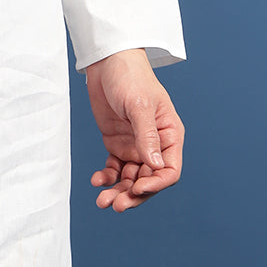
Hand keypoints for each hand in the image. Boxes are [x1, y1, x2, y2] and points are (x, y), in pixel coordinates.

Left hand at [85, 47, 183, 211]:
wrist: (107, 62)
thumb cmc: (131, 77)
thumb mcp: (140, 105)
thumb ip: (147, 136)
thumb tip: (154, 166)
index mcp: (170, 135)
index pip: (169, 170)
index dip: (155, 184)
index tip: (137, 187)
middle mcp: (155, 144)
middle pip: (148, 180)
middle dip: (133, 195)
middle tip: (116, 205)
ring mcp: (135, 145)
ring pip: (130, 178)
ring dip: (118, 191)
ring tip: (102, 201)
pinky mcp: (117, 143)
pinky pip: (115, 168)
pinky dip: (107, 177)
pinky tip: (97, 181)